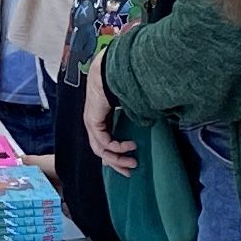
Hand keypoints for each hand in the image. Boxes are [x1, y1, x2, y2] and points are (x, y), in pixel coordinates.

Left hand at [82, 53, 135, 174]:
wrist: (110, 70)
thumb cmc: (121, 83)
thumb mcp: (129, 106)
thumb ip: (134, 117)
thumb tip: (148, 124)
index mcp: (100, 120)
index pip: (104, 144)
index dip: (116, 156)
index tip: (129, 164)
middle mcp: (93, 124)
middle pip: (101, 151)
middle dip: (117, 163)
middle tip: (130, 171)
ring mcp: (91, 123)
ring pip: (101, 150)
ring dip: (117, 159)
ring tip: (132, 162)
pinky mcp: (93, 122)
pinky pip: (104, 142)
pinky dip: (117, 147)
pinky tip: (130, 145)